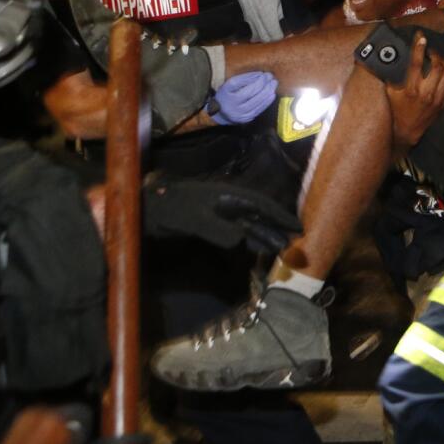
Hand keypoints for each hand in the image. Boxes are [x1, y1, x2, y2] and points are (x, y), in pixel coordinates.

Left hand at [141, 178, 302, 254]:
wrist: (145, 209)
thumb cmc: (169, 210)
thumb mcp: (192, 219)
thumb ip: (217, 229)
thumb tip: (241, 240)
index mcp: (227, 195)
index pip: (261, 204)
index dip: (280, 215)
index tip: (298, 227)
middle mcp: (227, 202)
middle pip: (258, 214)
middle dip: (276, 226)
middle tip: (294, 241)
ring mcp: (219, 212)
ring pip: (249, 222)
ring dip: (264, 233)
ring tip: (280, 247)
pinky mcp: (210, 222)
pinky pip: (237, 229)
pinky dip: (249, 237)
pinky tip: (254, 246)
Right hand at [208, 71, 278, 124]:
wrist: (221, 114)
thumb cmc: (227, 95)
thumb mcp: (229, 85)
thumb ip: (242, 79)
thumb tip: (259, 74)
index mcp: (226, 92)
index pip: (239, 82)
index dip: (252, 77)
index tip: (262, 73)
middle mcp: (231, 103)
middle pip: (250, 92)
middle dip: (263, 83)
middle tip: (270, 76)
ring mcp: (239, 113)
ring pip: (256, 101)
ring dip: (267, 91)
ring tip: (273, 84)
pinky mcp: (246, 118)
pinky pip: (258, 109)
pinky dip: (267, 101)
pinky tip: (272, 94)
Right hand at [384, 33, 443, 150]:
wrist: (407, 130)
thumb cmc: (397, 109)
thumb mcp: (390, 92)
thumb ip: (390, 75)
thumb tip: (388, 58)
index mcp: (410, 89)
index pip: (415, 63)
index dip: (418, 48)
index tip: (421, 37)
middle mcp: (425, 93)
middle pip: (436, 66)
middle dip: (435, 54)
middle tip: (430, 50)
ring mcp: (437, 98)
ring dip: (443, 61)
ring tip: (437, 57)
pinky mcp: (443, 102)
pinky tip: (443, 67)